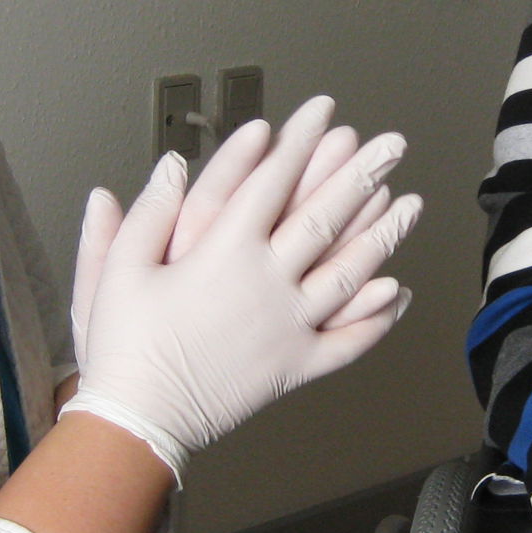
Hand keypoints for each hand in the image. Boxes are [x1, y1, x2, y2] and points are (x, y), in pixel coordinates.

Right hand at [63, 96, 418, 475]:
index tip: (323, 111)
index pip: (273, 181)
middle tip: (392, 144)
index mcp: (223, 252)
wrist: (138, 421)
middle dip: (362, 175)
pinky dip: (377, 317)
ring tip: (411, 203)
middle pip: (325, 218)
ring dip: (384, 235)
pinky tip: (398, 291)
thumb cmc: (123, 346)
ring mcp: (288, 326)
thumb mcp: (120, 270)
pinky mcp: (295, 366)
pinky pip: (348, 340)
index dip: (300, 141)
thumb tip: (171, 165)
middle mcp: (266, 284)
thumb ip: (148, 213)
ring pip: (350, 273)